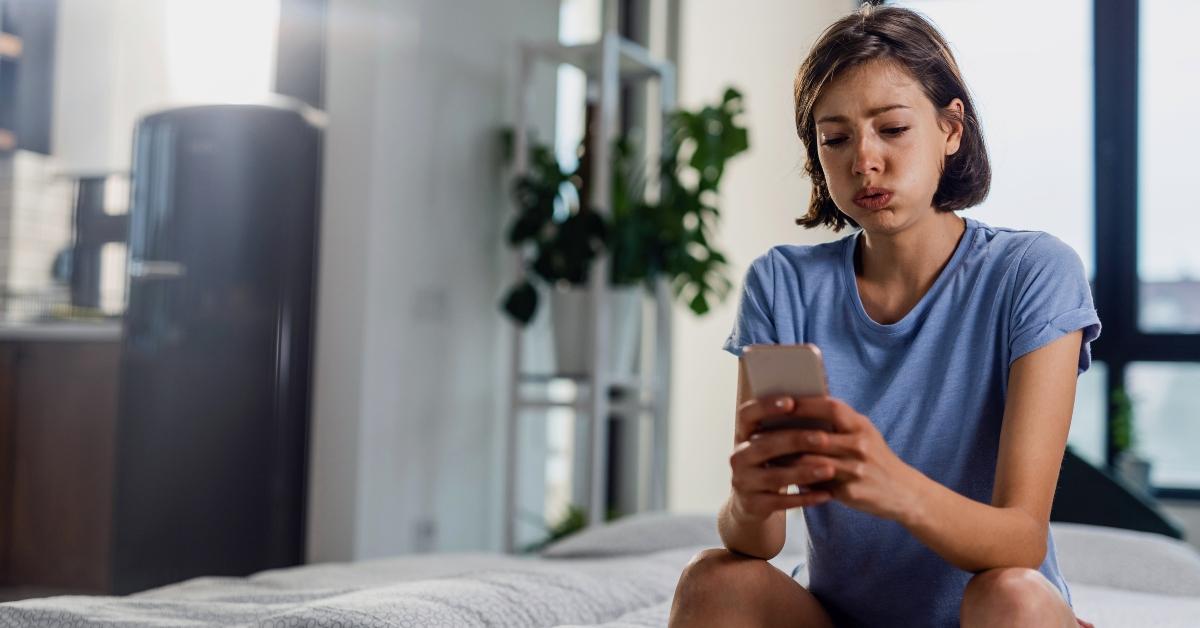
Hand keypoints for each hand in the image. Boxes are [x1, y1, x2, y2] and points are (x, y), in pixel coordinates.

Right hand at [728, 394, 835, 521]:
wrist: (752, 503)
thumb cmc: (772, 464)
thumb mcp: (774, 444)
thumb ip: (788, 426)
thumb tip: (821, 397)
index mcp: (743, 435)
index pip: (747, 414)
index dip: (766, 407)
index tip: (791, 402)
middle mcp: (738, 457)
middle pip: (765, 445)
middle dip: (795, 440)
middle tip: (823, 438)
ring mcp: (743, 482)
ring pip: (775, 476)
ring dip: (804, 472)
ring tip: (830, 469)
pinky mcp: (753, 504)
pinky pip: (781, 502)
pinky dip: (805, 498)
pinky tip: (826, 494)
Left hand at [745, 396, 923, 521]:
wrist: (904, 493)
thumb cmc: (876, 459)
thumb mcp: (864, 434)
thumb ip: (838, 424)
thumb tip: (799, 409)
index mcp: (861, 426)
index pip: (831, 408)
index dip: (806, 404)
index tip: (782, 402)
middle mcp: (860, 445)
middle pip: (816, 437)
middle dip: (786, 435)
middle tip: (760, 433)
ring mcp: (856, 470)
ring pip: (812, 463)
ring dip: (787, 460)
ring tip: (765, 455)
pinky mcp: (851, 493)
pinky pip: (817, 485)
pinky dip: (799, 480)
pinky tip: (783, 477)